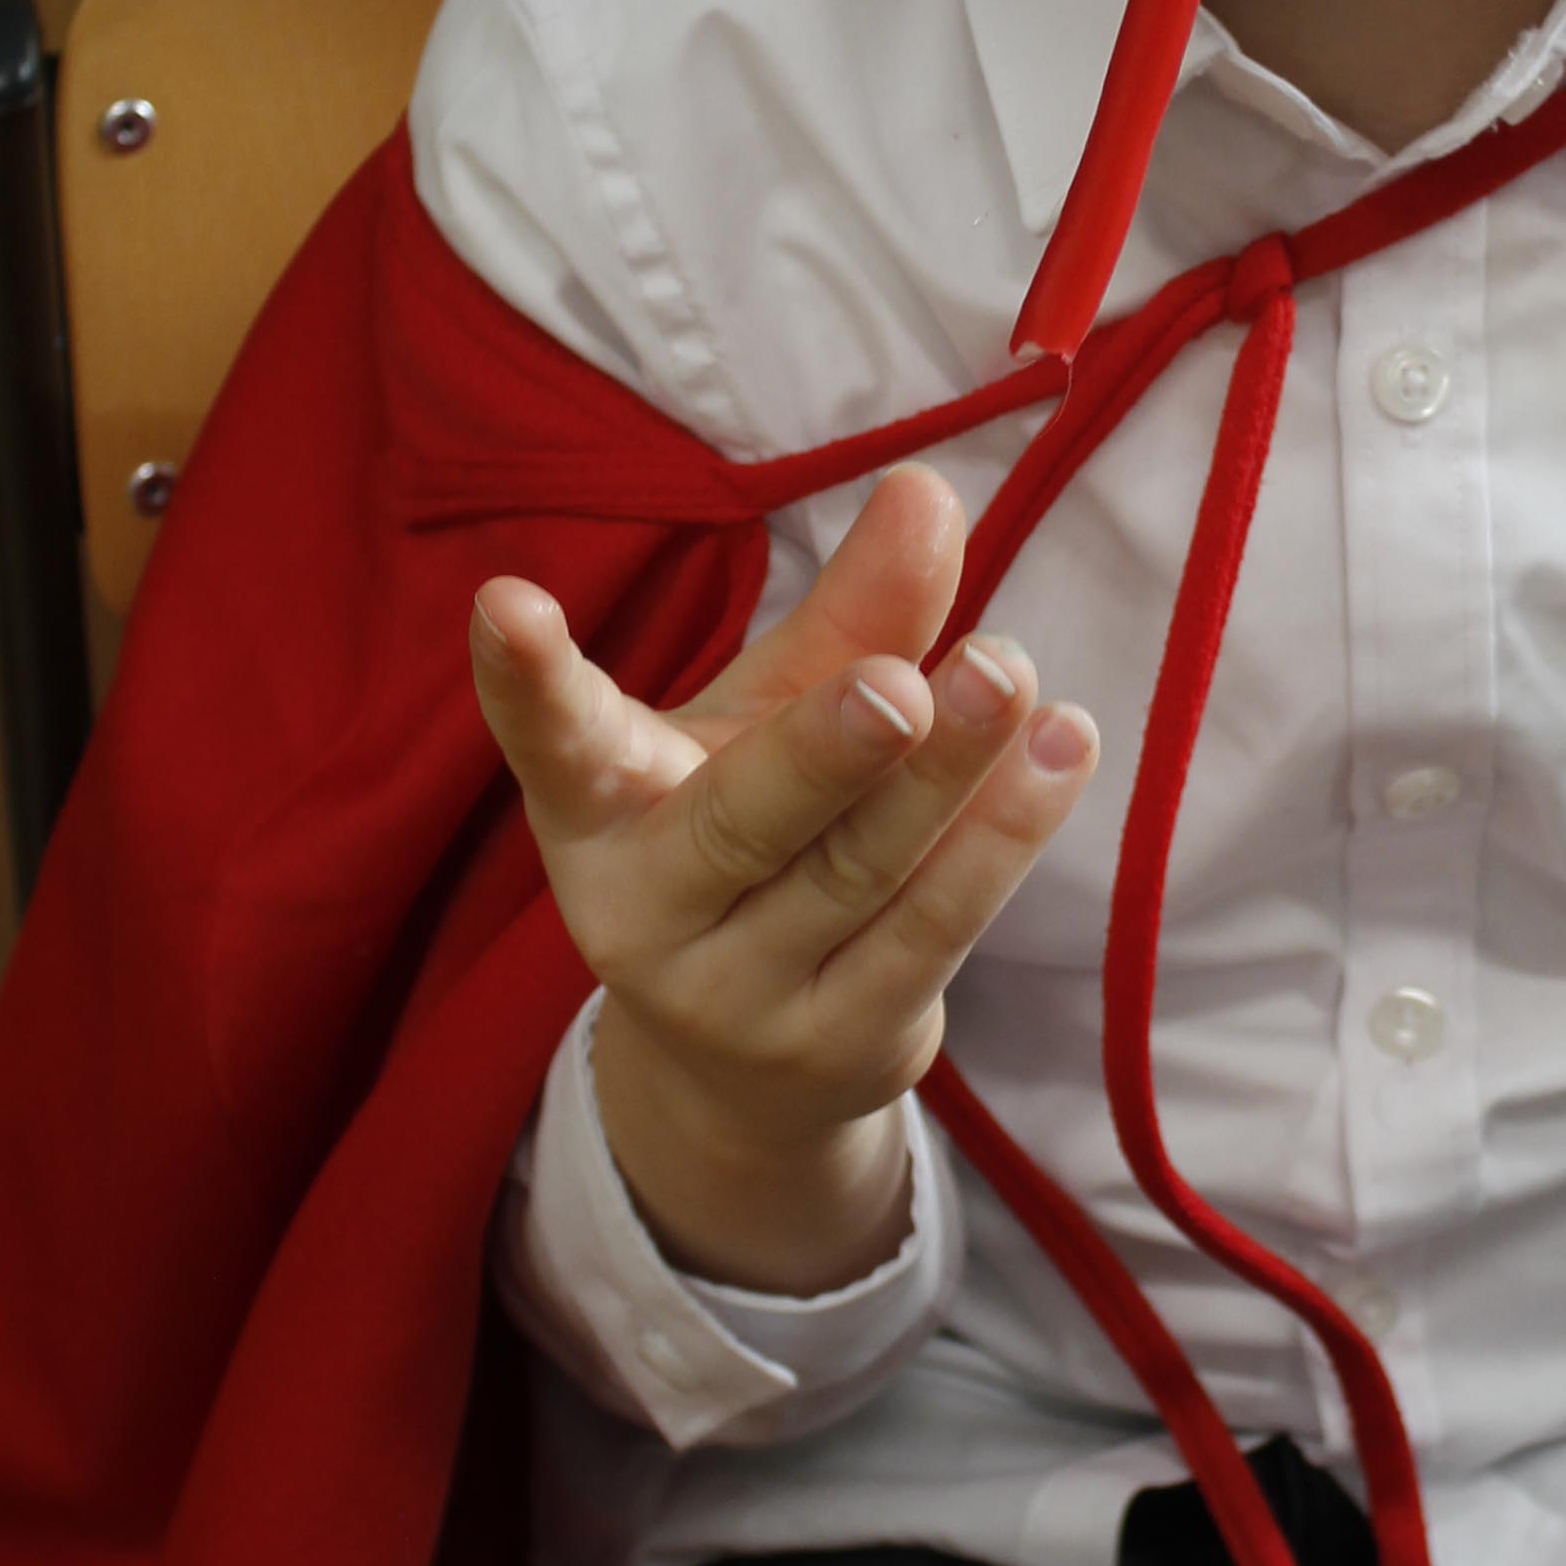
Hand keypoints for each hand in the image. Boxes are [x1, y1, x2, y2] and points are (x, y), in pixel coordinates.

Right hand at [470, 464, 1096, 1296]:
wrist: (745, 1076)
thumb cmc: (748, 846)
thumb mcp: (767, 726)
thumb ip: (850, 618)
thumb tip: (930, 489)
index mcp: (599, 812)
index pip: (558, 741)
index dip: (527, 678)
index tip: (505, 600)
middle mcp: (647, 912)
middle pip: (744, 820)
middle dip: (824, 749)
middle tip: (898, 684)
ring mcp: (741, 994)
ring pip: (858, 872)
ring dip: (949, 775)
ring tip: (1009, 674)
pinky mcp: (843, 1044)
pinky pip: (932, 931)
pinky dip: (1002, 838)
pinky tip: (1061, 749)